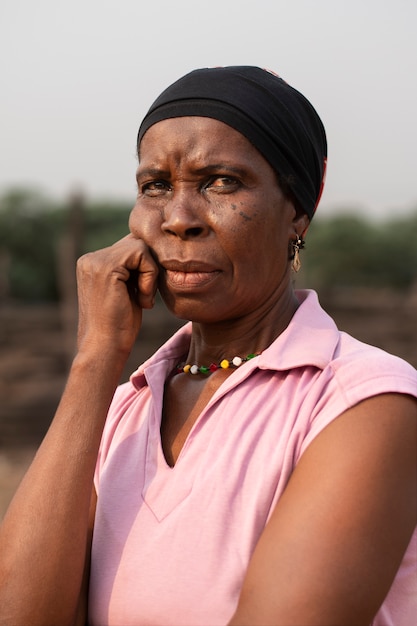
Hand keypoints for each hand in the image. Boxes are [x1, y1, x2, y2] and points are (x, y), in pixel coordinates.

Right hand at [76, 235, 157, 357]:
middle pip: (136, 243)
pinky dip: (150, 277)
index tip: (143, 294)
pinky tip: (143, 300)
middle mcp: (90, 259)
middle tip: (145, 296)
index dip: (145, 268)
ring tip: (143, 299)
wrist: (105, 349)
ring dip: (150, 274)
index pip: (129, 248)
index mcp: (91, 263)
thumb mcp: (127, 290)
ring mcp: (95, 261)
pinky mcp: (106, 266)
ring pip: (141, 247)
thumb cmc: (120, 326)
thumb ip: (132, 268)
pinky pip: (142, 255)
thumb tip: (148, 246)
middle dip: (149, 268)